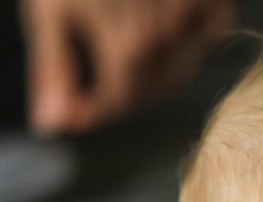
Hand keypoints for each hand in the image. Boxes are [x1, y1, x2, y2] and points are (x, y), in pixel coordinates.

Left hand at [22, 0, 232, 133]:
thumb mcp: (50, 10)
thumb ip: (54, 71)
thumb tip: (52, 126)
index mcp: (129, 52)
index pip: (117, 103)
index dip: (91, 110)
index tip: (69, 111)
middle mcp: (170, 42)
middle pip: (153, 89)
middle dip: (122, 94)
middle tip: (91, 89)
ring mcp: (195, 18)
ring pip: (181, 65)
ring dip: (152, 70)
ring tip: (121, 57)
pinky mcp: (212, 1)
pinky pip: (206, 35)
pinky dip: (186, 41)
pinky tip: (161, 30)